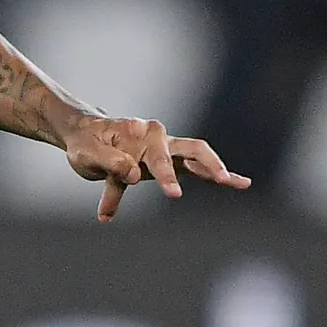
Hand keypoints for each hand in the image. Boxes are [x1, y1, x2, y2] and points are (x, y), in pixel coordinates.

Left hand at [59, 113, 252, 220]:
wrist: (85, 136)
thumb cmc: (86, 145)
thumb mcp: (88, 154)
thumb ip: (110, 164)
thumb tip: (133, 174)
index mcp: (140, 133)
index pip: (159, 157)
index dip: (167, 175)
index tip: (174, 194)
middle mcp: (158, 138)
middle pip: (192, 149)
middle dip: (207, 165)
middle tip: (221, 180)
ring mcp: (166, 149)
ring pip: (199, 157)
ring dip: (219, 170)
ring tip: (241, 183)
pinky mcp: (169, 161)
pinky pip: (195, 168)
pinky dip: (214, 175)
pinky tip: (237, 182)